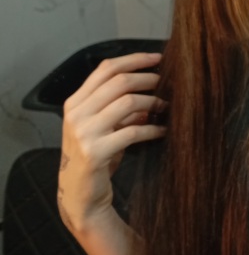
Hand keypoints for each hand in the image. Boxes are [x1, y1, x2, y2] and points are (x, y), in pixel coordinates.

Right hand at [58, 52, 166, 233]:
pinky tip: (163, 131)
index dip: (133, 60)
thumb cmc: (95, 158)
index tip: (157, 58)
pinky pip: (133, 131)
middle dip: (147, 78)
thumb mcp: (103, 128)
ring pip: (128, 102)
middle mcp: (76, 114)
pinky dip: (153, 129)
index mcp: (75, 103)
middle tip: (167, 83)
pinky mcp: (96, 152)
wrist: (79, 196)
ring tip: (167, 107)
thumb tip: (151, 92)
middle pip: (119, 81)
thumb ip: (120, 108)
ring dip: (153, 102)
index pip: (105, 69)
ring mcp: (84, 132)